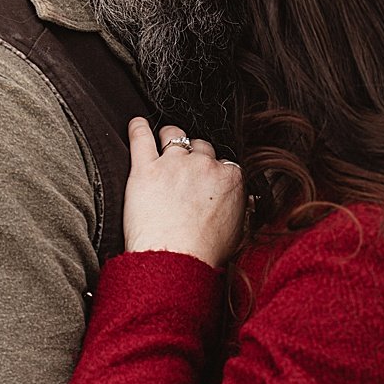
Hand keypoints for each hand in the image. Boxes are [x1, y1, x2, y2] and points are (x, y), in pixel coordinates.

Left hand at [123, 117, 244, 267]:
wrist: (177, 260)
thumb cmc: (206, 252)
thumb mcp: (239, 232)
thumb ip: (243, 209)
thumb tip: (246, 202)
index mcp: (231, 178)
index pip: (224, 162)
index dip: (213, 170)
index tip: (205, 178)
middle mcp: (206, 165)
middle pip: (201, 146)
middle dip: (194, 153)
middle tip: (184, 167)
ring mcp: (175, 164)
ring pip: (174, 135)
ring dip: (170, 136)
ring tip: (163, 140)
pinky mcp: (146, 168)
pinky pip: (141, 138)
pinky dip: (137, 128)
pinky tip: (136, 123)